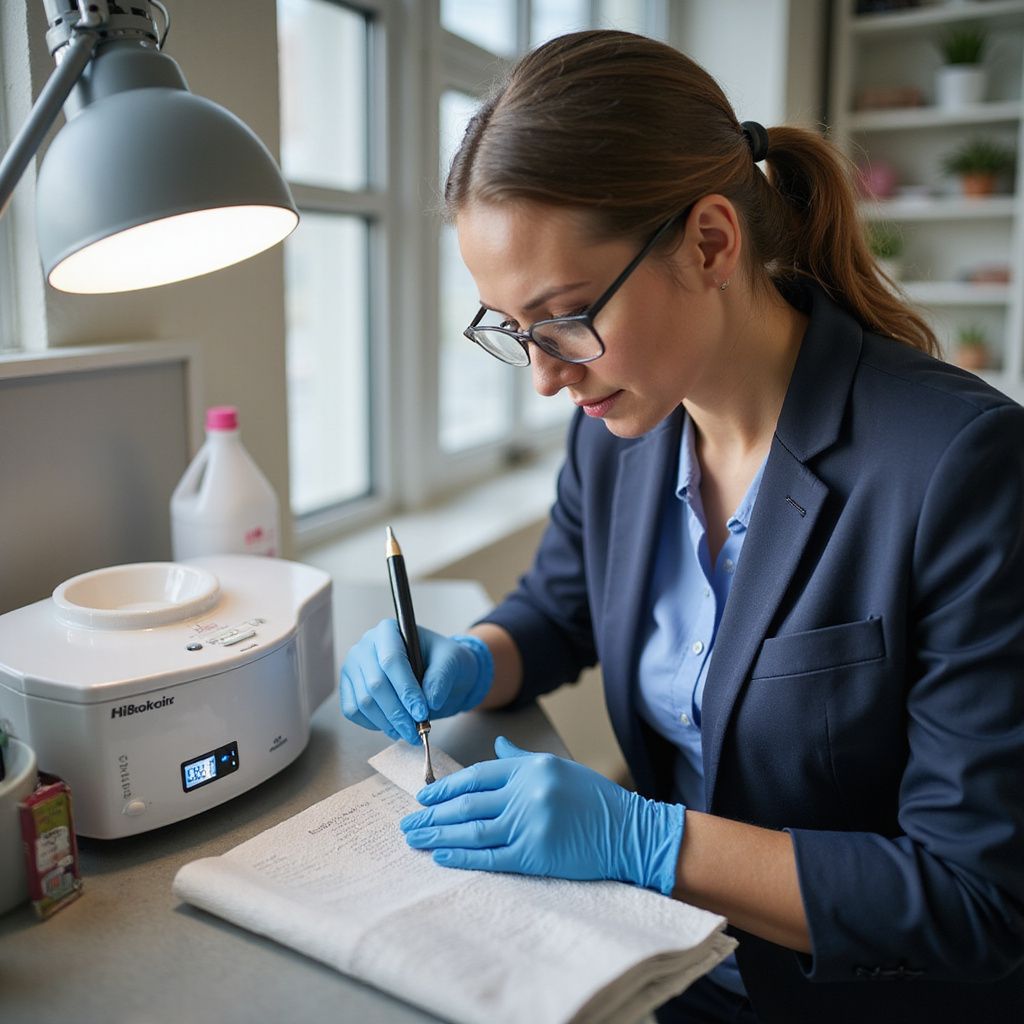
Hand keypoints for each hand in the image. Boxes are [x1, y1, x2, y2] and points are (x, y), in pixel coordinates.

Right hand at [339, 620, 492, 744]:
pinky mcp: (349, 688)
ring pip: (363, 701)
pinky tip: (393, 727)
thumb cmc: (442, 660)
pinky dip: (373, 724)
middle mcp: (365, 646)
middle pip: (375, 684)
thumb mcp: (452, 660)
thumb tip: (430, 700)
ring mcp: (354, 668)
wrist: (437, 671)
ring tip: (409, 732)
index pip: (391, 661)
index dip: (406, 690)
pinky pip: (353, 711)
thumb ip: (441, 676)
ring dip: (387, 723)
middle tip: (417, 731)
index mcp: (388, 630)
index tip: (421, 712)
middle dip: (398, 713)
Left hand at [399, 737, 684, 893]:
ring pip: (472, 830)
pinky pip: (491, 856)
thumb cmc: (594, 800)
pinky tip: (442, 856)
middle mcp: (527, 792)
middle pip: (468, 804)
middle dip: (433, 814)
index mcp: (531, 768)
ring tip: (415, 840)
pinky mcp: (536, 854)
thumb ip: (521, 761)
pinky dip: (463, 857)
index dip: (446, 788)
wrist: (630, 831)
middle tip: (408, 823)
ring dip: (439, 835)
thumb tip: (496, 750)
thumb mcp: (557, 768)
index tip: (423, 797)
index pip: (477, 776)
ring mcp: (530, 823)